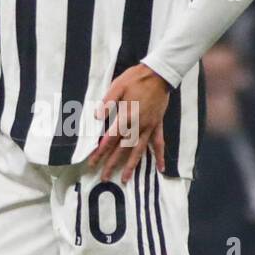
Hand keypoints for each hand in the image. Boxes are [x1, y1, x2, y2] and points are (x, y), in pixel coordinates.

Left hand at [88, 64, 169, 183]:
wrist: (159, 74)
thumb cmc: (136, 78)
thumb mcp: (117, 86)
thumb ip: (107, 102)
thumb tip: (96, 117)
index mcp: (126, 116)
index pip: (110, 138)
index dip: (100, 151)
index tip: (93, 162)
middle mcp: (137, 126)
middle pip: (122, 149)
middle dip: (112, 163)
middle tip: (104, 177)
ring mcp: (149, 127)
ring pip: (139, 150)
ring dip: (131, 166)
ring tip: (125, 179)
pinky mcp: (157, 125)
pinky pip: (159, 143)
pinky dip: (159, 156)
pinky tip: (161, 168)